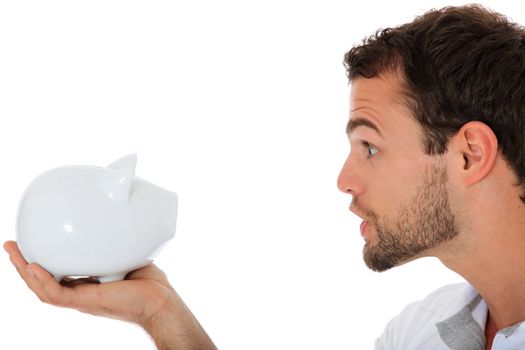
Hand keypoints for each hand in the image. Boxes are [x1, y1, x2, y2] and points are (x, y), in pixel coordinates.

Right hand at [4, 240, 216, 349]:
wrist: (160, 301)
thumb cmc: (150, 283)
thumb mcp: (128, 254)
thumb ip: (118, 239)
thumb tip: (117, 212)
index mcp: (87, 283)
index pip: (58, 274)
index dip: (43, 261)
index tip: (34, 242)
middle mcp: (80, 292)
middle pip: (43, 280)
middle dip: (25, 263)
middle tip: (12, 245)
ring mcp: (81, 299)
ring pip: (43, 288)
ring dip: (25, 271)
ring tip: (13, 253)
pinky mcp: (85, 302)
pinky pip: (56, 294)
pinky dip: (42, 281)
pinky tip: (34, 267)